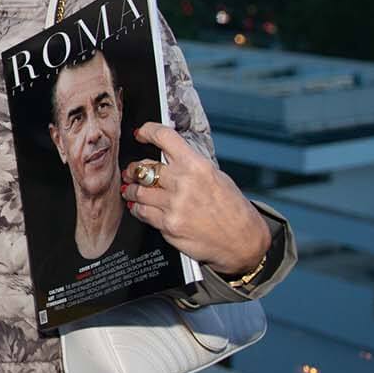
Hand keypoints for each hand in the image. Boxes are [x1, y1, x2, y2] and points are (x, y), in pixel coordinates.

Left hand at [120, 124, 270, 276]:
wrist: (242, 241)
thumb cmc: (233, 209)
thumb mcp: (216, 177)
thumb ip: (190, 165)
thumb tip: (167, 156)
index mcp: (197, 165)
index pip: (164, 137)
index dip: (147, 131)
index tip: (140, 133)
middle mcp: (184, 182)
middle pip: (143, 167)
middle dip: (134, 169)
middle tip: (132, 171)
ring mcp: (174, 205)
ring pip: (138, 191)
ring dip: (131, 190)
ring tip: (131, 190)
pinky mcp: (168, 225)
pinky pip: (142, 212)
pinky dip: (137, 209)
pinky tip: (139, 207)